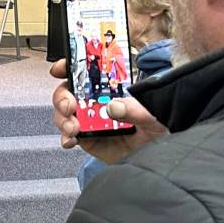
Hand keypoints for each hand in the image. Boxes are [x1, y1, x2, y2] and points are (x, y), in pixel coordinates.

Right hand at [50, 59, 167, 163]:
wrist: (162, 156)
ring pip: (65, 115)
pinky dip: (66, 138)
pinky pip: (70, 137)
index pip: (87, 71)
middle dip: (62, 97)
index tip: (61, 68)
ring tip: (73, 127)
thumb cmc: (160, 127)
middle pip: (69, 93)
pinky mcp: (89, 140)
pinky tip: (71, 139)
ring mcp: (91, 121)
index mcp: (112, 88)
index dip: (70, 66)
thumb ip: (135, 109)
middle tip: (69, 105)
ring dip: (63, 119)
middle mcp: (98, 102)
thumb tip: (113, 107)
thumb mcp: (154, 112)